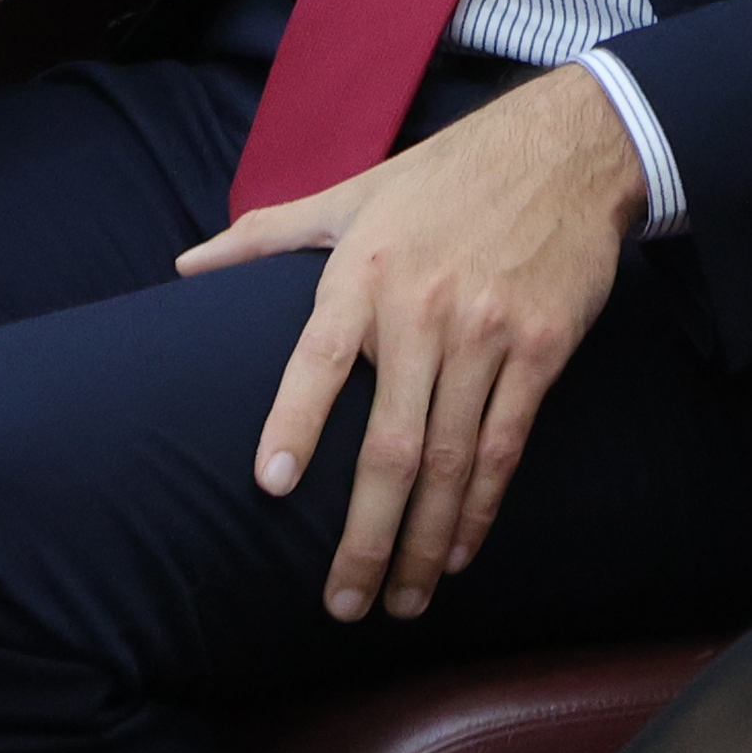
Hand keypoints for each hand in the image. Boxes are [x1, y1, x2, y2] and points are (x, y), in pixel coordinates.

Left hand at [174, 66, 642, 618]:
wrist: (566, 149)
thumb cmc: (448, 175)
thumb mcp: (354, 191)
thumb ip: (269, 234)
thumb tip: (185, 265)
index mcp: (365, 272)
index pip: (318, 358)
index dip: (294, 421)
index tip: (268, 486)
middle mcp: (424, 309)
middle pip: (390, 443)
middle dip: (365, 535)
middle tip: (341, 603)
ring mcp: (487, 333)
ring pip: (450, 459)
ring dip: (426, 541)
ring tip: (403, 599)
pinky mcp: (541, 349)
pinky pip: (506, 443)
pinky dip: (482, 505)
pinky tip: (462, 549)